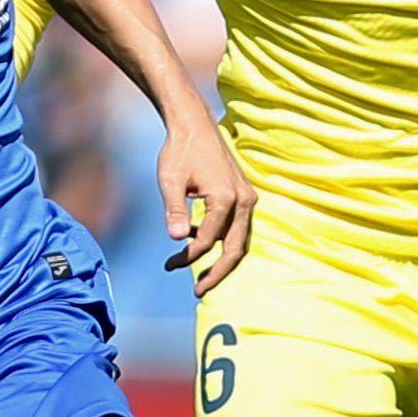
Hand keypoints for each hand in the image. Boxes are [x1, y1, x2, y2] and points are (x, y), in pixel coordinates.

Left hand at [158, 111, 255, 295]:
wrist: (195, 125)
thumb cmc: (179, 151)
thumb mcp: (170, 180)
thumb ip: (175, 210)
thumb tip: (176, 239)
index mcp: (226, 198)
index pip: (208, 240)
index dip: (189, 256)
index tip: (169, 264)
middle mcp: (244, 201)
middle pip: (235, 250)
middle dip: (217, 273)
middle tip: (197, 291)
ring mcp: (248, 199)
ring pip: (239, 241)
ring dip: (220, 259)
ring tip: (197, 274)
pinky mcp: (245, 196)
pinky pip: (237, 228)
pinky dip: (220, 240)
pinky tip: (195, 238)